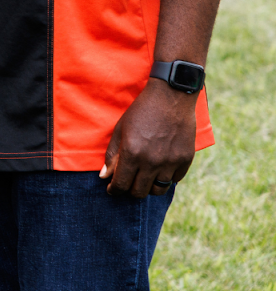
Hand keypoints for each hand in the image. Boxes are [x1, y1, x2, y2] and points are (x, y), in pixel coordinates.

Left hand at [99, 79, 198, 196]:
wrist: (171, 99)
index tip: (112, 189)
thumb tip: (104, 176)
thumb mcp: (120, 130)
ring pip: (158, 190)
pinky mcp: (185, 160)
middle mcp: (151, 161)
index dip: (114, 190)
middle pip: (139, 192)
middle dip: (130, 190)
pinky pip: (174, 180)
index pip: (121, 184)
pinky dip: (166, 178)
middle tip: (127, 183)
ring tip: (144, 178)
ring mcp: (170, 162)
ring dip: (149, 187)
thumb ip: (112, 155)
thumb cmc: (141, 112)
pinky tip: (160, 168)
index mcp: (132, 153)